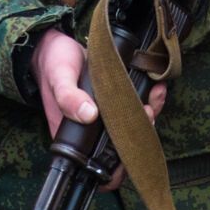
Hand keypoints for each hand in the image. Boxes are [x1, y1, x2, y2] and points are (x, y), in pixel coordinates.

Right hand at [33, 28, 166, 190]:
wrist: (56, 46)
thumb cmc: (53, 65)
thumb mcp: (59, 78)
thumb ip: (68, 97)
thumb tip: (88, 115)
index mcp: (77, 137)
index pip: (101, 164)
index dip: (120, 164)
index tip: (133, 144)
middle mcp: (93, 130)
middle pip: (123, 144)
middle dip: (142, 131)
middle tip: (148, 111)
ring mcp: (106, 116)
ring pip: (133, 125)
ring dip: (150, 113)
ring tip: (155, 97)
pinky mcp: (116, 99)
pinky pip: (136, 106)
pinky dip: (150, 98)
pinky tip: (156, 87)